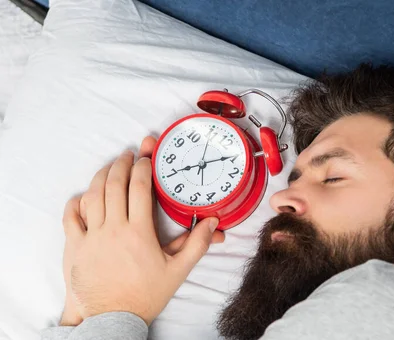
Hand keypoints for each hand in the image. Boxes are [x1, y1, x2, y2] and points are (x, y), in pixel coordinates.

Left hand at [61, 136, 224, 325]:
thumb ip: (197, 244)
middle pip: (114, 184)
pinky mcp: (75, 246)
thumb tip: (214, 223)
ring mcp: (91, 236)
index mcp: (138, 232)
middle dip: (121, 164)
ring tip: (110, 167)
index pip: (139, 187)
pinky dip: (76, 201)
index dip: (142, 167)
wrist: (111, 318)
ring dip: (101, 176)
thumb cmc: (145, 295)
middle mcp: (113, 229)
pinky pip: (70, 216)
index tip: (146, 158)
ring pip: (92, 195)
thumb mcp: (177, 271)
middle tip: (128, 154)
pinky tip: (84, 195)